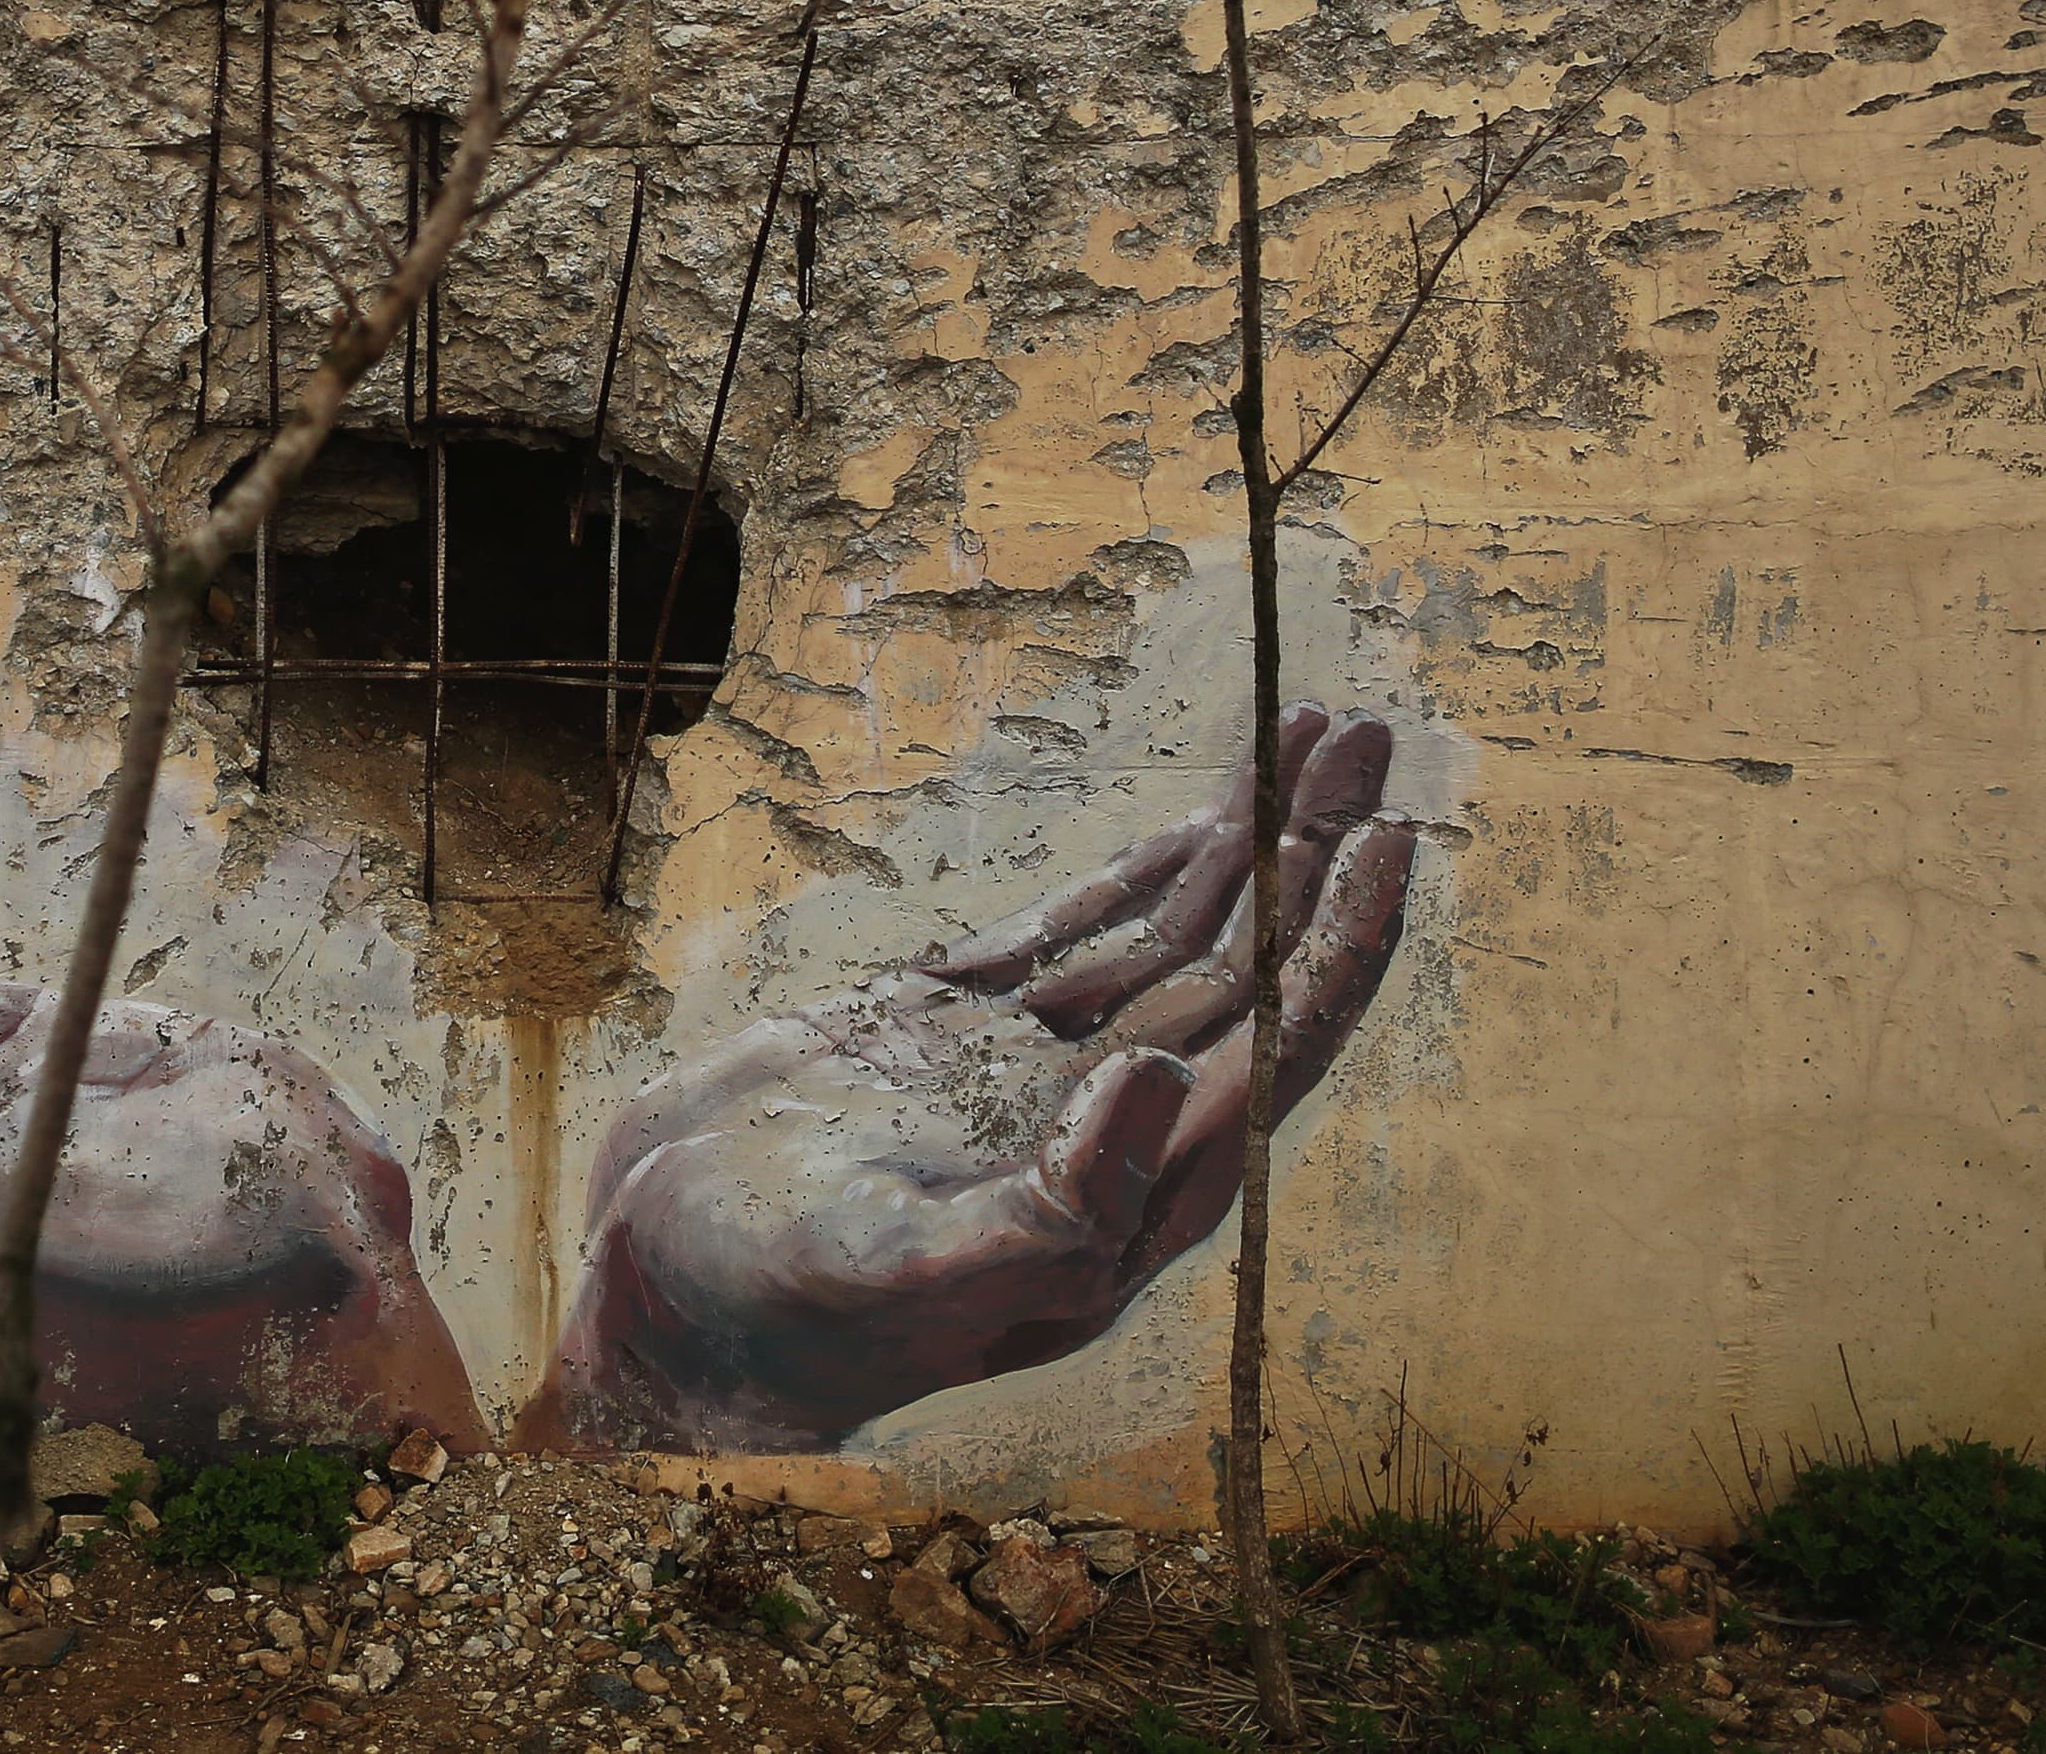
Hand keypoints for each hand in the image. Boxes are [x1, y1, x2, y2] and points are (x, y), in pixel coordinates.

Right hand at [519, 705, 1413, 1453]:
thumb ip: (1049, 1204)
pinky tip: (1196, 822)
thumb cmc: (780, 1309)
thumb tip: (1156, 1085)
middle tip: (1366, 735)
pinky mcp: (949, 1029)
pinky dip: (1139, 872)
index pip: (1269, 1049)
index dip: (1337, 945)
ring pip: (1170, 938)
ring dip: (1244, 843)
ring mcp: (1026, 1070)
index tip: (1387, 837)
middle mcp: (1099, 1127)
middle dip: (1311, 853)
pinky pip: (1074, 933)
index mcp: (1127, 1198)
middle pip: (1242, 973)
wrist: (658, 1293)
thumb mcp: (911, 1271)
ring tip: (1310, 737)